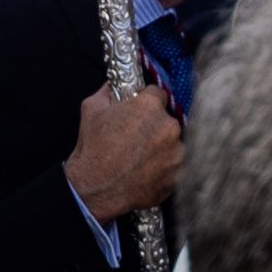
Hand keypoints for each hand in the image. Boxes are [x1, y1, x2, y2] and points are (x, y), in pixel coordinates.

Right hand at [66, 79, 181, 221]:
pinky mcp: (180, 174)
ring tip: (143, 156)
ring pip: (175, 143)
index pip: (158, 93)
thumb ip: (107, 91)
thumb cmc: (94, 148)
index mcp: (149, 106)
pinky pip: (177, 165)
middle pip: (168, 119)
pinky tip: (148, 169)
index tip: (141, 109)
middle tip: (139, 136)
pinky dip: (166, 166)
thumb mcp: (91, 108)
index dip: (147, 100)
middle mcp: (168, 127)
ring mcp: (178, 152)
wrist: (98, 187)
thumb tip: (113, 85)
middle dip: (155, 125)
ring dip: (163, 147)